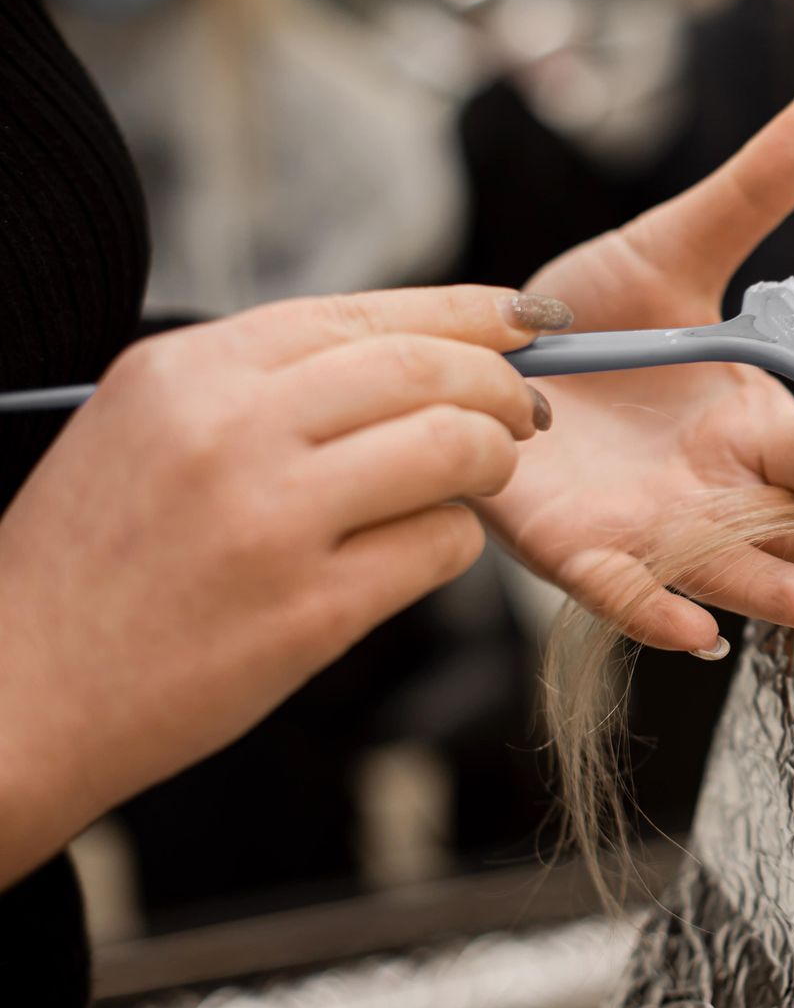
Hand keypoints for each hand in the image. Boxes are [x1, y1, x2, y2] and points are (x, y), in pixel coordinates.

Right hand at [0, 286, 564, 884]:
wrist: (14, 695)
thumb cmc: (93, 560)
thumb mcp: (146, 427)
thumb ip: (264, 382)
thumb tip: (421, 353)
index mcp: (187, 370)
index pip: (367, 312)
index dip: (469, 313)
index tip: (527, 320)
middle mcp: (229, 429)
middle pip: (428, 371)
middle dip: (503, 385)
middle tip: (529, 411)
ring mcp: (271, 520)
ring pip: (454, 447)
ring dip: (493, 460)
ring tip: (483, 478)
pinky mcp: (308, 610)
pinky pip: (440, 545)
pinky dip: (452, 542)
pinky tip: (421, 549)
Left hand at [476, 70, 793, 654]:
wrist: (479, 349)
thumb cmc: (588, 313)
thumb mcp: (669, 247)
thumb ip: (750, 191)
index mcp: (744, 417)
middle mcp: (709, 481)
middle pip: (788, 521)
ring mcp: (647, 521)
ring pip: (720, 564)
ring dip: (770, 589)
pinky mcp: (575, 549)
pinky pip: (621, 590)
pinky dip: (655, 612)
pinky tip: (692, 633)